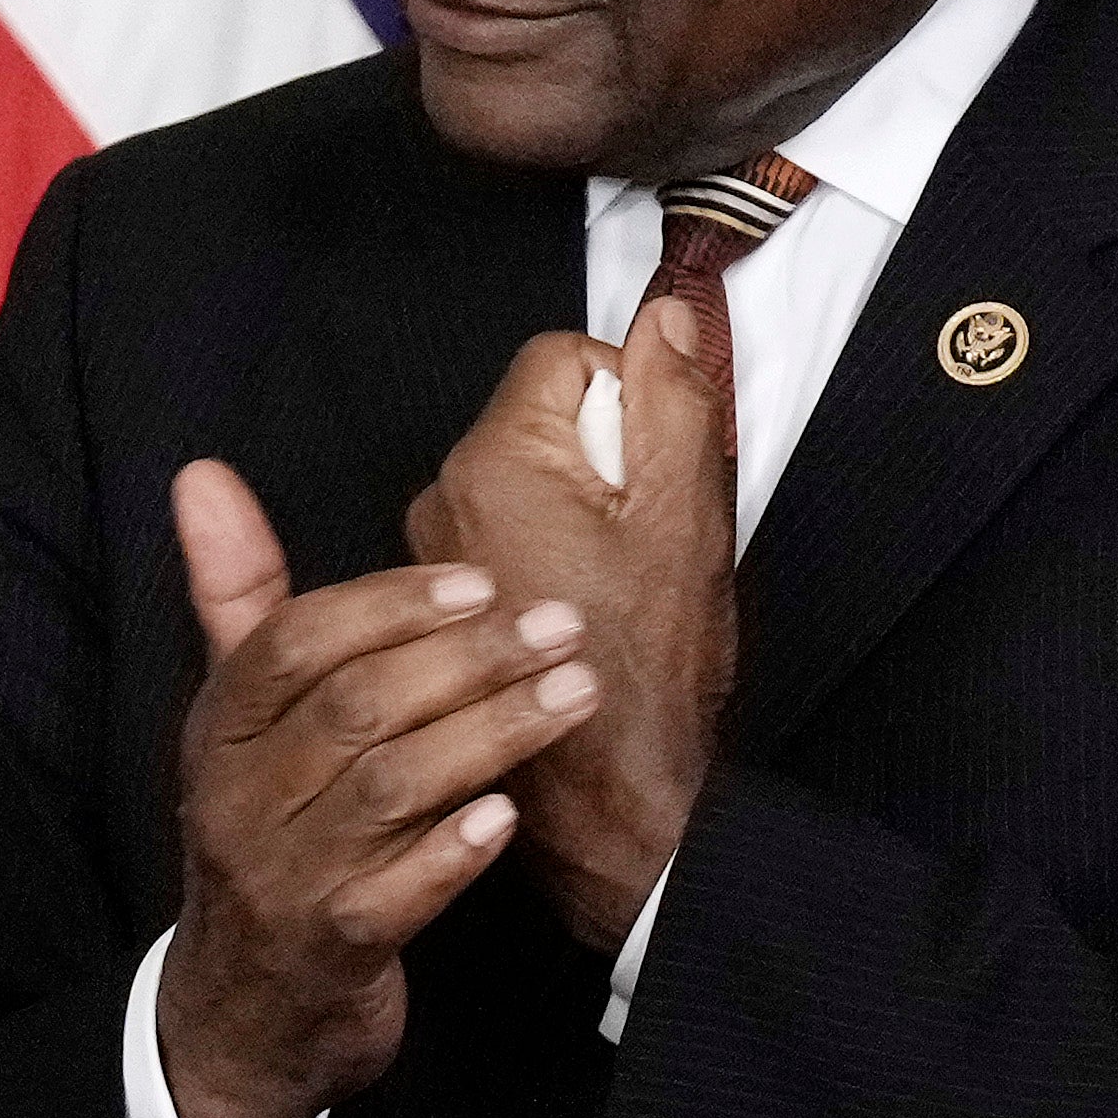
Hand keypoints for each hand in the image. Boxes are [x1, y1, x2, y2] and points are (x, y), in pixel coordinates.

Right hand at [152, 459, 595, 1117]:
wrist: (241, 1012)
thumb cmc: (266, 838)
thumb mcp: (238, 721)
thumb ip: (238, 598)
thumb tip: (202, 477)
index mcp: (222, 731)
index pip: (291, 646)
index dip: (389, 606)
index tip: (482, 581)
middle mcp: (240, 799)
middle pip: (355, 709)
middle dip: (467, 660)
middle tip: (562, 626)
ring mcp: (284, 877)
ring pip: (389, 789)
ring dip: (490, 736)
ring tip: (575, 695)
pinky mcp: (331, 948)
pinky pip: (396, 892)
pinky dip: (454, 852)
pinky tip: (511, 816)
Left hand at [400, 313, 734, 947]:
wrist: (609, 802)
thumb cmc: (652, 671)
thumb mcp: (686, 516)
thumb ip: (672, 398)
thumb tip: (665, 315)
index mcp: (495, 465)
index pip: (559, 360)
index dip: (626, 395)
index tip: (654, 463)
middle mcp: (440, 505)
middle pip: (533, 424)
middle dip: (598, 458)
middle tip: (641, 535)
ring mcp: (431, 564)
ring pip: (516, 487)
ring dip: (572, 514)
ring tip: (612, 588)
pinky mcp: (436, 616)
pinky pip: (495, 549)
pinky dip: (540, 567)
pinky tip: (580, 620)